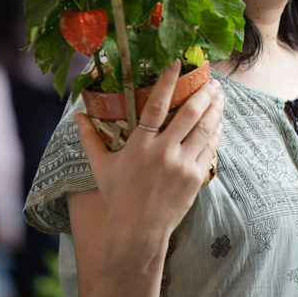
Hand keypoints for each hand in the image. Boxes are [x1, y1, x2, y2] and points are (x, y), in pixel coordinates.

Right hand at [74, 60, 223, 252]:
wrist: (138, 233)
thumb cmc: (117, 197)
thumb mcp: (101, 167)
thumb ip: (90, 138)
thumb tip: (77, 115)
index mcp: (140, 145)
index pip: (156, 105)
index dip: (167, 82)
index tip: (177, 63)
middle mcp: (164, 152)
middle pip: (190, 113)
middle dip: (203, 93)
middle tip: (212, 80)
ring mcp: (182, 165)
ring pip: (205, 129)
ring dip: (215, 109)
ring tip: (219, 95)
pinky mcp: (195, 177)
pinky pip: (210, 149)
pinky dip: (216, 133)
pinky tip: (218, 123)